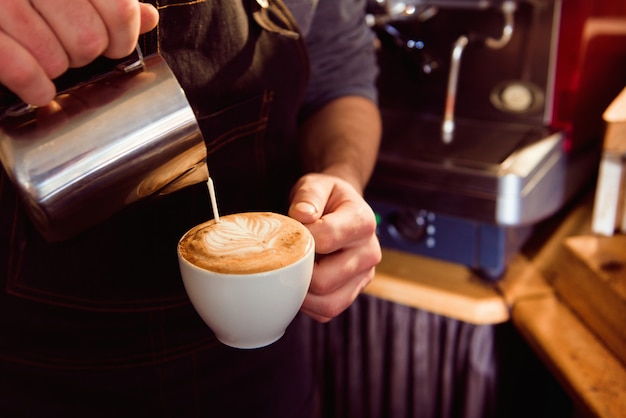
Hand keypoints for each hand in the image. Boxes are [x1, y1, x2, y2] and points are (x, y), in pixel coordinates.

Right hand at [0, 0, 158, 105]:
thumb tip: (147, 18)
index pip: (118, 10)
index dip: (123, 37)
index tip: (115, 43)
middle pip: (89, 42)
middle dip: (84, 55)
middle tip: (69, 47)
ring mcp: (4, 4)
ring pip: (57, 59)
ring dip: (56, 70)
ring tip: (46, 59)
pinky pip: (22, 70)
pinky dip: (35, 88)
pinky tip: (36, 87)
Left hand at [289, 173, 381, 322]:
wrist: (342, 208)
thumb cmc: (326, 197)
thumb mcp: (316, 185)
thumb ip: (308, 196)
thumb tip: (301, 216)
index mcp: (363, 222)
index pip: (326, 239)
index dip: (299, 239)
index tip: (289, 230)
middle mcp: (370, 252)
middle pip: (324, 280)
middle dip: (297, 271)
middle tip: (283, 257)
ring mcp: (365, 276)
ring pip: (328, 304)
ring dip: (301, 295)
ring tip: (289, 274)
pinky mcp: (354, 292)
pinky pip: (327, 312)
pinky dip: (308, 305)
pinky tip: (299, 284)